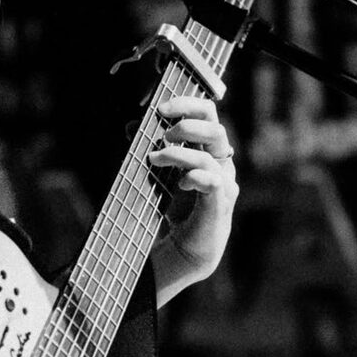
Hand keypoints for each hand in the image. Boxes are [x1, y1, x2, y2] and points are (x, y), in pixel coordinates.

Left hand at [148, 94, 238, 305]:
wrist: (183, 252)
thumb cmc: (174, 210)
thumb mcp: (159, 174)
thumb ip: (150, 148)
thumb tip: (132, 124)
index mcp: (209, 151)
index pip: (208, 115)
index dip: (187, 104)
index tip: (160, 107)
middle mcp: (221, 164)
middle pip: (216, 129)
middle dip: (186, 126)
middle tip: (163, 134)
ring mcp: (224, 184)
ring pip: (208, 156)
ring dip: (178, 154)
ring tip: (154, 159)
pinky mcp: (219, 205)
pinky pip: (212, 182)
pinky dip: (194, 176)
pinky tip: (180, 182)